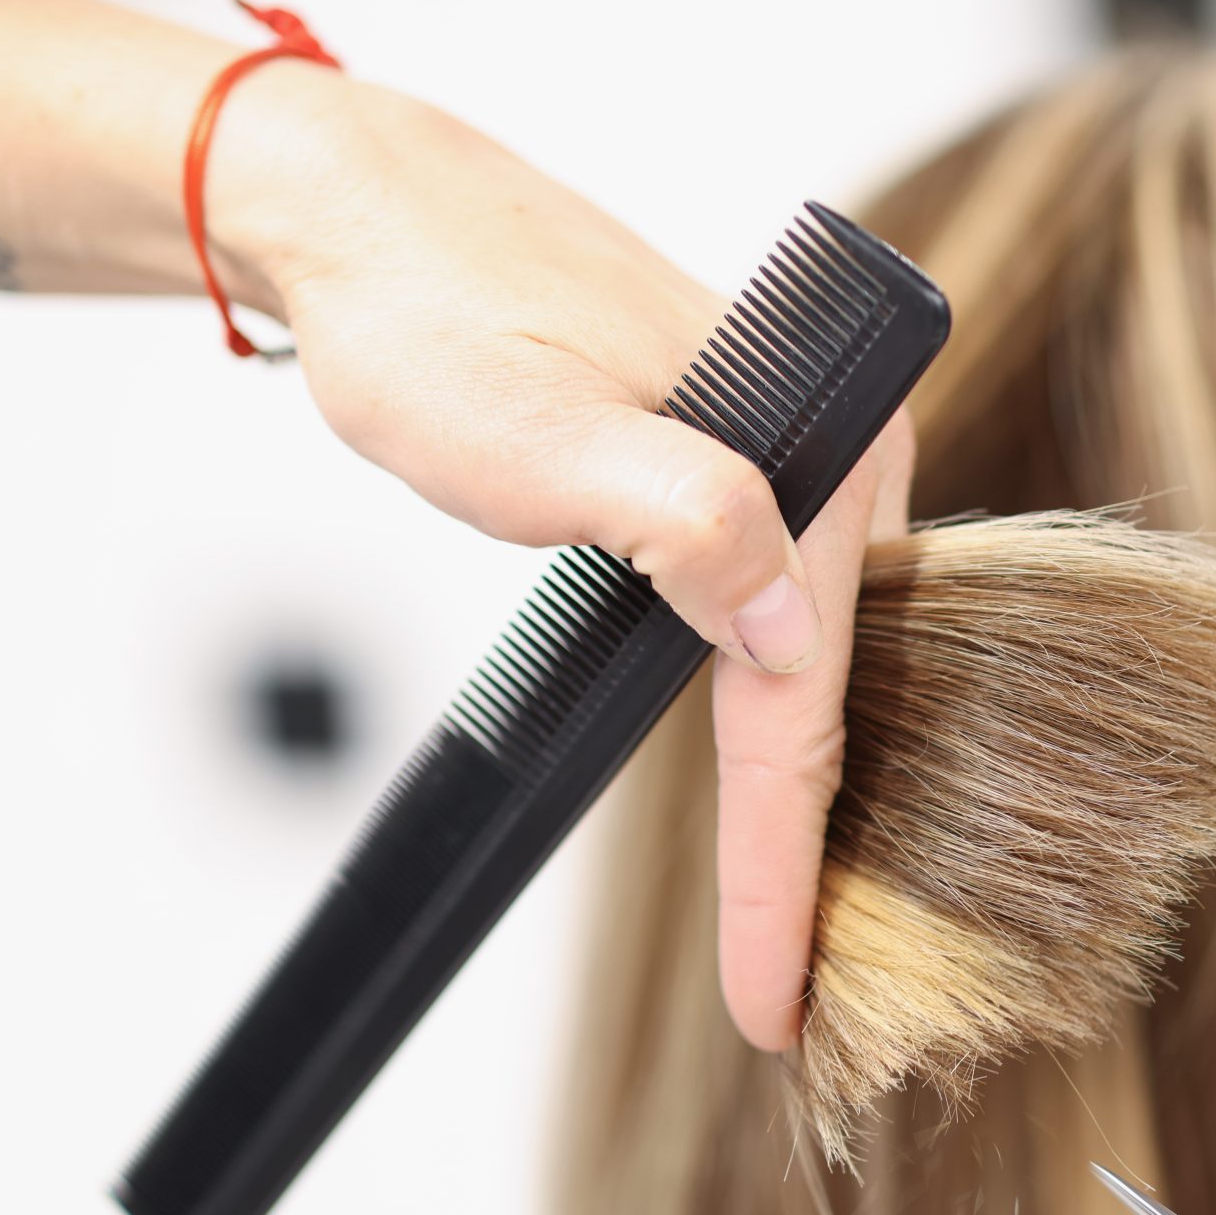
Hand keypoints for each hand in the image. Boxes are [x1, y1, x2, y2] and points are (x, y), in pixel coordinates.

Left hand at [216, 67, 904, 1049]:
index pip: (810, 699)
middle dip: (813, 848)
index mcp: (829, 446)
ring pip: (810, 667)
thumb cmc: (440, 318)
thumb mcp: (542, 439)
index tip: (775, 994)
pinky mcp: (752, 475)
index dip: (786, 865)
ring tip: (776, 913)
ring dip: (791, 787)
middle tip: (783, 988)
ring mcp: (802, 467)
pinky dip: (765, 711)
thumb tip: (791, 639)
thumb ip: (688, 521)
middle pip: (838, 698)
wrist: (373, 220)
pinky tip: (760, 771)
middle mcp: (842, 458)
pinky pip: (779, 622)